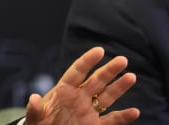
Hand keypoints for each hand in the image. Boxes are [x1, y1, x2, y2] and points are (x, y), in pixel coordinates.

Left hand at [25, 46, 139, 124]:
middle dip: (109, 70)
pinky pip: (111, 120)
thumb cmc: (39, 124)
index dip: (87, 61)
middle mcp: (79, 98)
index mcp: (63, 91)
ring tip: (131, 76)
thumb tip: (34, 98)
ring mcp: (88, 111)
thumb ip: (35, 109)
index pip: (77, 72)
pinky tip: (134, 112)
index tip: (100, 50)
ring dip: (119, 87)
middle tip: (122, 59)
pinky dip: (123, 117)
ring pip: (107, 96)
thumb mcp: (34, 117)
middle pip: (96, 80)